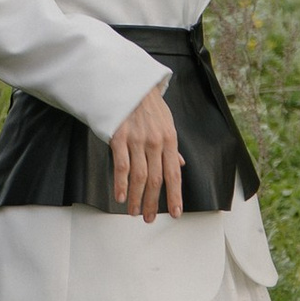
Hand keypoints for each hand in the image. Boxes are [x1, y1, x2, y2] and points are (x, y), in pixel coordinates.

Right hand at [110, 85, 184, 220]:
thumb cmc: (148, 104)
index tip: (176, 212)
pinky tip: (120, 196)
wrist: (129, 82)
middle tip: (149, 218)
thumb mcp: (166, 122)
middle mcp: (155, 142)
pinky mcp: (119, 137)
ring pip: (139, 177)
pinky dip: (121, 184)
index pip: (174, 174)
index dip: (175, 196)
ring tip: (133, 212)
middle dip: (153, 203)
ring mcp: (137, 140)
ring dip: (136, 198)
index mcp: (170, 139)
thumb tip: (180, 164)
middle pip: (157, 180)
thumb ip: (171, 146)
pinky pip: (121, 165)